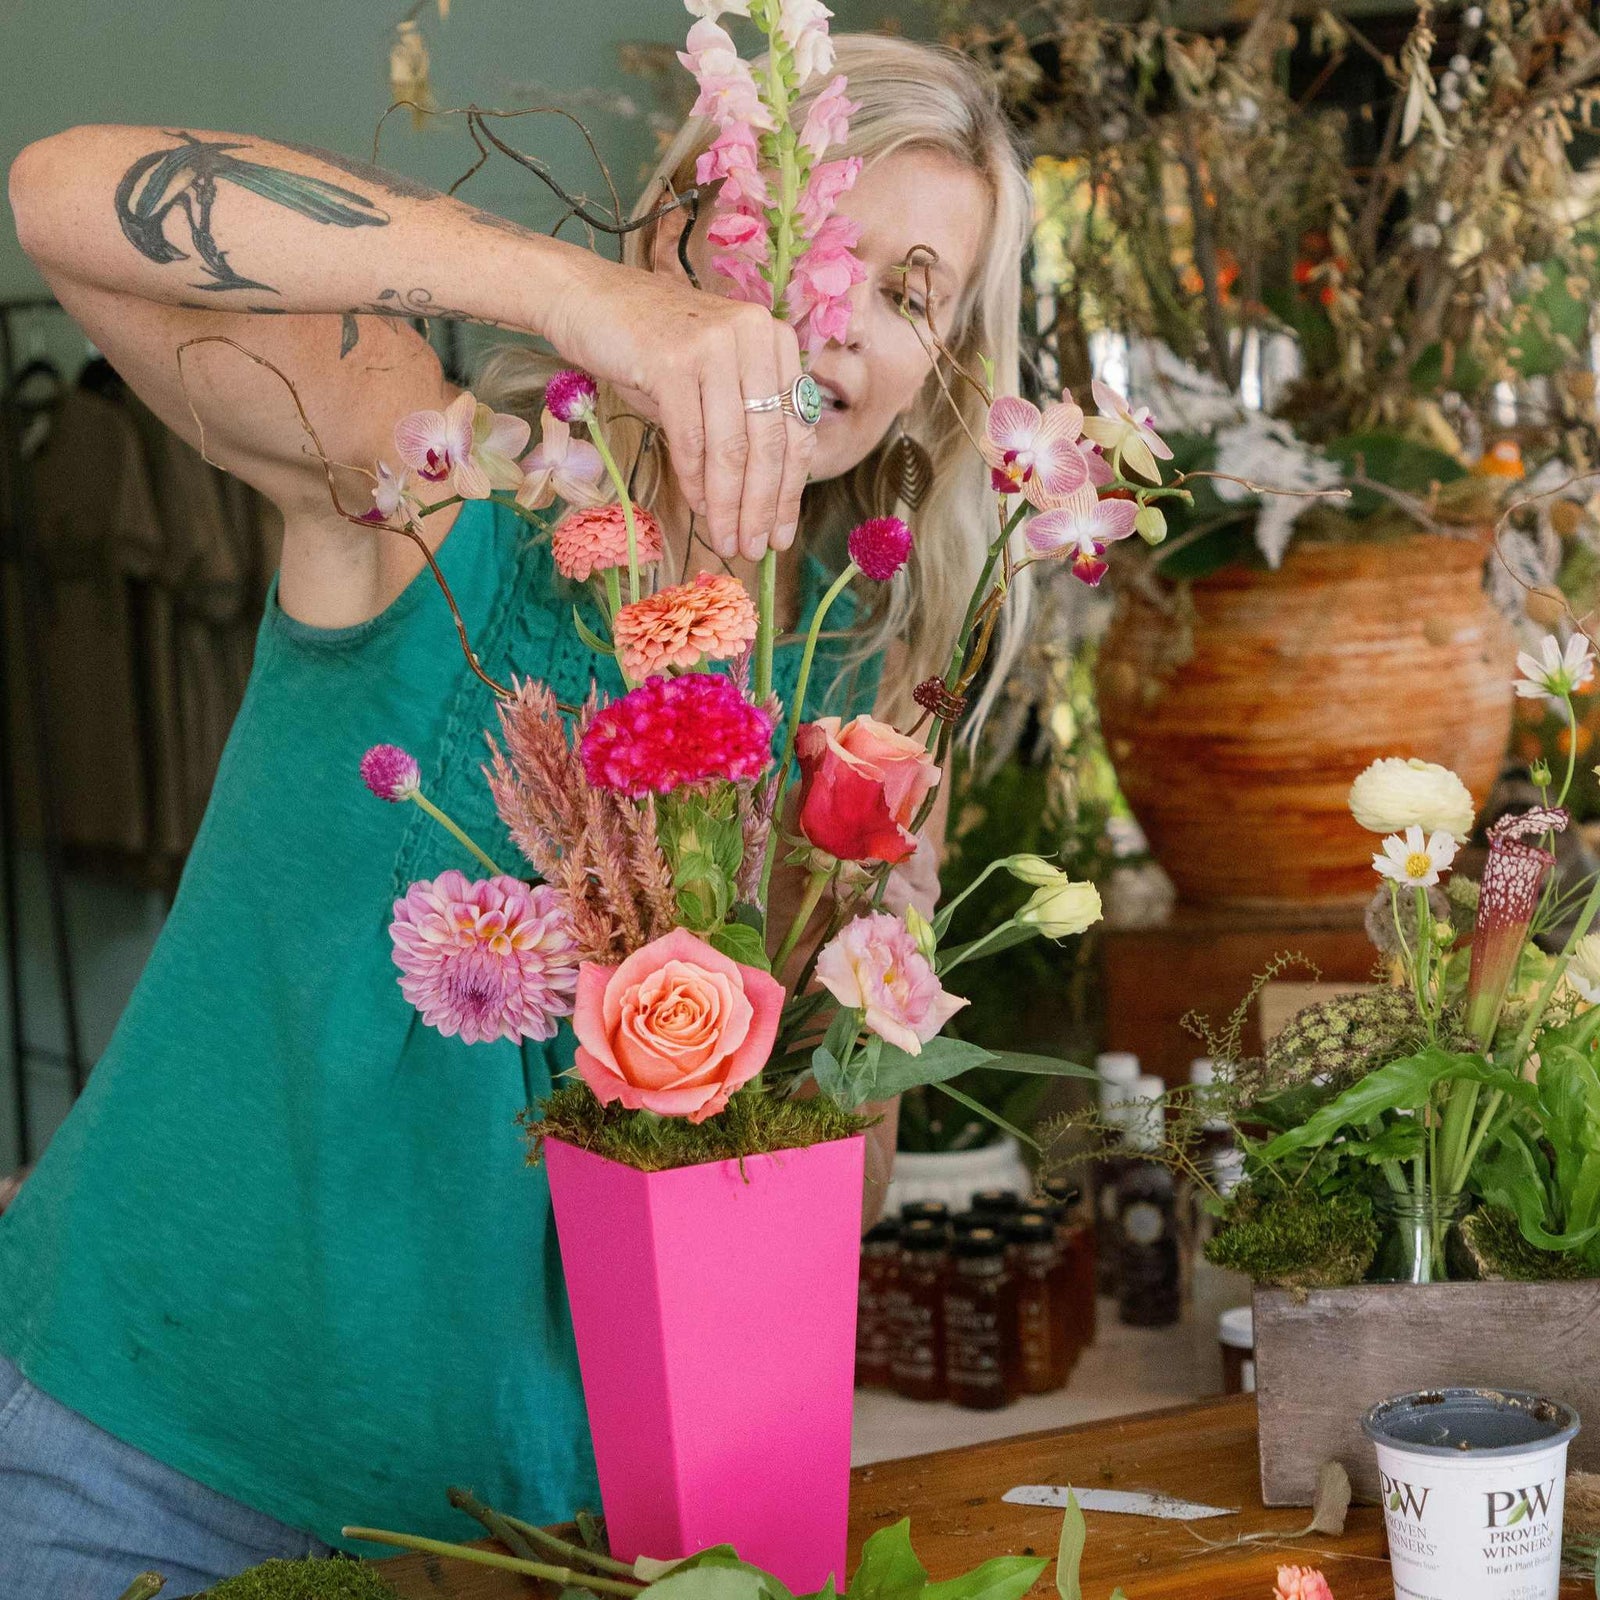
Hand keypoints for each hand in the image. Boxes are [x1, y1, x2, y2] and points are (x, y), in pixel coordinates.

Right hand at [545, 253, 814, 561]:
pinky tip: (698, 509)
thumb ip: (741, 425)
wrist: (586, 299)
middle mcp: (754, 335)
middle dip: (762, 506)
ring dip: (730, 504)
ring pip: (732, 447)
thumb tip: (762, 503)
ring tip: (727, 542)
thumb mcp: (711, 379)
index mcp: (774, 340)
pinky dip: (695, 481)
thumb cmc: (650, 347)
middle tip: (754, 549)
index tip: (780, 534)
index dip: (790, 489)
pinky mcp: (674, 361)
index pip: (795, 428)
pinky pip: (692, 439)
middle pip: (769, 442)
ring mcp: (715, 345)